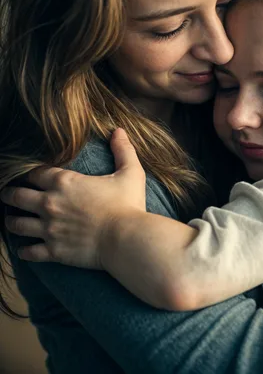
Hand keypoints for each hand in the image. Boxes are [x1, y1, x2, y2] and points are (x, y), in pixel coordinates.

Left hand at [1, 129, 145, 267]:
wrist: (126, 238)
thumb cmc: (128, 204)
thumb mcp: (130, 173)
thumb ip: (123, 150)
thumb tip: (119, 131)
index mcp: (65, 182)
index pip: (35, 173)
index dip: (30, 173)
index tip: (30, 175)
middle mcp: (50, 203)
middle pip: (17, 196)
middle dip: (9, 193)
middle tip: (8, 194)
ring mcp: (49, 228)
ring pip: (16, 224)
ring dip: (12, 220)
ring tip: (11, 220)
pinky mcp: (53, 251)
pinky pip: (29, 252)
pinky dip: (24, 250)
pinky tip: (25, 249)